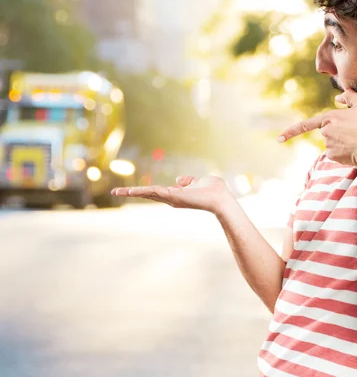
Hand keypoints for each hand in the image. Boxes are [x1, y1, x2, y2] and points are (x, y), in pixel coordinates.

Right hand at [111, 175, 234, 214]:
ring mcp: (171, 198)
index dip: (143, 191)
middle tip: (115, 192)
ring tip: (116, 191)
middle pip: (148, 194)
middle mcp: (171, 198)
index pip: (156, 192)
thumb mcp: (198, 181)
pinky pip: (154, 192)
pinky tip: (130, 191)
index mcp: (176, 194)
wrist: (221, 198)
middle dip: (132, 192)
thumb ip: (188, 180)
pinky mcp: (173, 196)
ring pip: (148, 193)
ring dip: (132, 192)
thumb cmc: (214, 190)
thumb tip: (178, 179)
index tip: (130, 191)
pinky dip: (142, 191)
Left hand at [278, 89, 356, 165]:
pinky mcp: (333, 156)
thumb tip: (338, 98)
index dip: (291, 132)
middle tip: (356, 131)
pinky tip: (353, 149)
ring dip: (342, 140)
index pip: (306, 125)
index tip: (279, 139)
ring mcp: (328, 145)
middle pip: (327, 130)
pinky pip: (335, 151)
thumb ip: (350, 96)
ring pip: (332, 141)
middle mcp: (325, 132)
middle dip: (338, 131)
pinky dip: (343, 150)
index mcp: (330, 118)